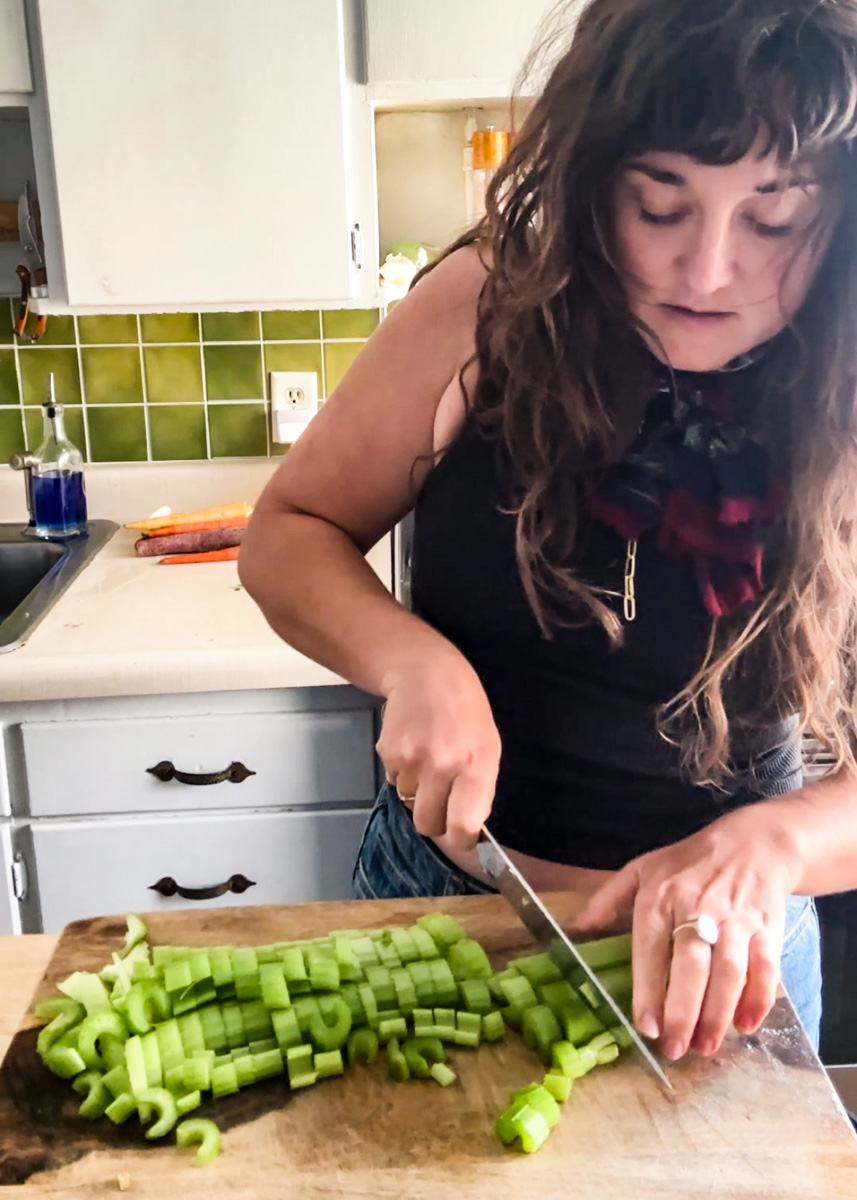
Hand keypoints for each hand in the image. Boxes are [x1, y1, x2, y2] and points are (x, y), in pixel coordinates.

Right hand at [377, 650, 500, 848]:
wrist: (426, 673)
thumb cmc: (467, 712)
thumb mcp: (488, 747)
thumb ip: (480, 788)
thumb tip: (466, 829)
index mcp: (476, 767)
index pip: (463, 827)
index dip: (461, 841)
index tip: (461, 837)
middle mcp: (442, 766)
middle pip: (428, 825)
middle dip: (434, 820)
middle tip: (441, 799)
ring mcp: (412, 760)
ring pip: (409, 803)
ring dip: (417, 792)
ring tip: (428, 759)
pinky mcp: (387, 752)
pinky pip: (394, 782)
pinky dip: (403, 773)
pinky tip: (413, 746)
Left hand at [570, 805, 801, 1059]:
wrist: (753, 843)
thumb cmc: (689, 862)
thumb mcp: (642, 869)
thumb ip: (607, 899)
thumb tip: (576, 928)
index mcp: (660, 896)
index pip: (651, 948)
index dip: (648, 989)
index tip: (645, 1026)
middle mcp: (697, 908)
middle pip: (691, 965)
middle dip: (682, 1011)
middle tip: (674, 1049)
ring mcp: (736, 920)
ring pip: (729, 972)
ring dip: (718, 1013)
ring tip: (705, 1046)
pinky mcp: (767, 929)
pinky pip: (766, 968)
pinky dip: (759, 999)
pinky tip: (746, 1025)